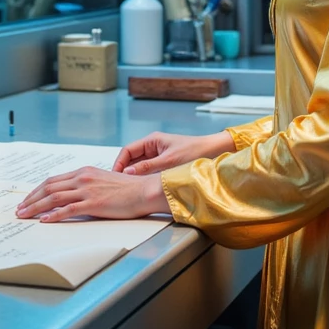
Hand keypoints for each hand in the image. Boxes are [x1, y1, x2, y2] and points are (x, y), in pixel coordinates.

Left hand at [15, 167, 167, 221]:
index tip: (28, 199)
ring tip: (24, 216)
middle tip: (20, 209)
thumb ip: (87, 186)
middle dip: (31, 199)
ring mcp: (87, 190)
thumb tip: (73, 196)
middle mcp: (82, 178)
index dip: (37, 190)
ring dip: (35, 207)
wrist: (144, 191)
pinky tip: (44, 221)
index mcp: (84, 172)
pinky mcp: (93, 203)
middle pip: (48, 187)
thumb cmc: (127, 189)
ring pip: (53, 198)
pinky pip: (68, 209)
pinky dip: (53, 215)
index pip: (53, 180)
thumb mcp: (102, 181)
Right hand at [113, 131, 234, 175]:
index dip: (119, 163)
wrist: (213, 152)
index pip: (127, 151)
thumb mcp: (169, 161)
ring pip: (139, 166)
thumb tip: (128, 173)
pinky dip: (144, 178)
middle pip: (131, 159)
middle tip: (119, 185)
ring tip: (128, 188)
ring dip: (134, 175)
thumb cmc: (194, 152)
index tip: (114, 176)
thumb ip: (148, 168)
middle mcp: (153, 147)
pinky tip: (142, 187)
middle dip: (124, 171)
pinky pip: (148, 171)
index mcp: (152, 140)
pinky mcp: (164, 164)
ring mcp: (158, 155)